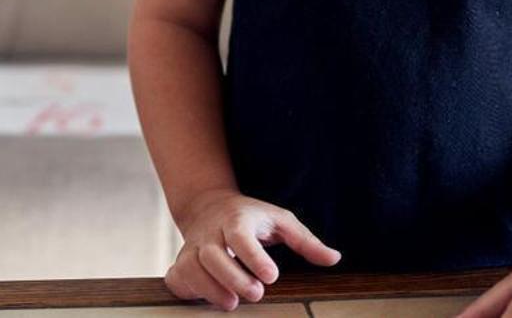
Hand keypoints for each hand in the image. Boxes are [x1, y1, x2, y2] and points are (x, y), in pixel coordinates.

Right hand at [162, 187, 341, 311]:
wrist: (208, 206)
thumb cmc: (250, 217)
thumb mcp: (280, 220)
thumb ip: (305, 241)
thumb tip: (334, 258)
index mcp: (236, 220)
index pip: (240, 235)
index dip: (253, 256)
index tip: (271, 276)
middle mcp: (211, 233)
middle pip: (212, 254)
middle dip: (232, 277)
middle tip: (256, 294)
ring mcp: (192, 247)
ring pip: (192, 267)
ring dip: (210, 288)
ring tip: (233, 304)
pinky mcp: (181, 262)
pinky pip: (178, 277)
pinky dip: (189, 290)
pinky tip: (206, 300)